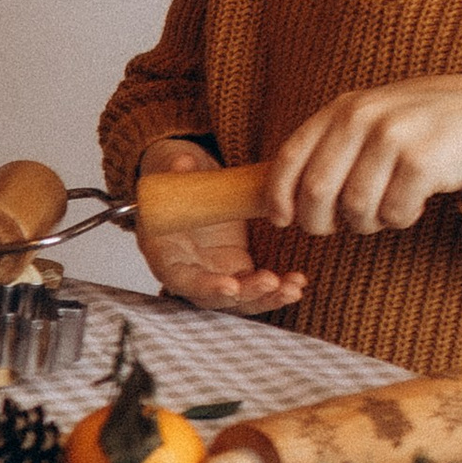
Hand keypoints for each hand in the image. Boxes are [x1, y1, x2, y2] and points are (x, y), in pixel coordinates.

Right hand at [134, 136, 306, 311]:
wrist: (190, 178)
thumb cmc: (174, 177)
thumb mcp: (170, 166)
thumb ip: (174, 166)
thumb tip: (183, 163)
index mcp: (163, 251)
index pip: (179, 279)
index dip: (203, 287)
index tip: (230, 286)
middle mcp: (188, 269)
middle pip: (213, 297)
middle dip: (244, 294)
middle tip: (270, 282)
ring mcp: (213, 272)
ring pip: (239, 299)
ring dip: (266, 297)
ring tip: (292, 288)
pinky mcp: (235, 268)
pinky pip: (255, 287)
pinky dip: (277, 289)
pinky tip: (298, 281)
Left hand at [263, 76, 461, 236]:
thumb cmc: (424, 125)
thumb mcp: (372, 119)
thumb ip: (332, 147)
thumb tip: (281, 200)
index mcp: (342, 109)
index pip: (291, 157)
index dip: (278, 195)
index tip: (281, 220)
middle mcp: (362, 117)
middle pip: (317, 191)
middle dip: (320, 221)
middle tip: (338, 226)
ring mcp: (392, 137)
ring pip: (355, 208)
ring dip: (367, 222)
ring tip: (385, 209)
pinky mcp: (421, 161)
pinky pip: (393, 213)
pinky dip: (400, 218)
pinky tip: (414, 203)